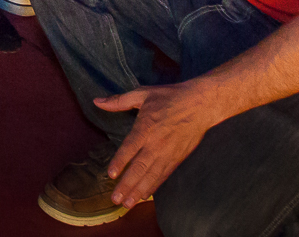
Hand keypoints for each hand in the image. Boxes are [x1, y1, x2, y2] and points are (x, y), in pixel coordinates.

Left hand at [94, 82, 222, 208]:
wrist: (200, 105)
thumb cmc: (170, 97)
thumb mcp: (143, 94)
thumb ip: (119, 101)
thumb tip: (97, 102)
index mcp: (146, 127)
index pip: (130, 148)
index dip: (120, 162)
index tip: (110, 175)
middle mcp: (156, 144)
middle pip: (139, 168)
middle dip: (126, 185)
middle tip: (115, 199)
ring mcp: (168, 153)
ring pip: (151, 176)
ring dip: (138, 191)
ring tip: (127, 204)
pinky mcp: (177, 158)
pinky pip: (163, 175)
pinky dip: (153, 186)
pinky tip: (144, 195)